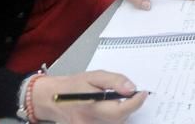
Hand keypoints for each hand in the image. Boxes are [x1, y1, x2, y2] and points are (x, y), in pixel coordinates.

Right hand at [31, 71, 147, 123]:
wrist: (52, 99)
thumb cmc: (73, 85)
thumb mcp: (94, 76)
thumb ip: (115, 81)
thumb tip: (132, 88)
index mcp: (91, 106)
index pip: (120, 111)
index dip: (135, 103)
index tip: (142, 93)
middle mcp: (89, 122)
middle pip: (120, 121)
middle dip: (128, 108)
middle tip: (128, 96)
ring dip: (121, 115)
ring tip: (114, 103)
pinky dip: (114, 120)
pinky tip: (109, 112)